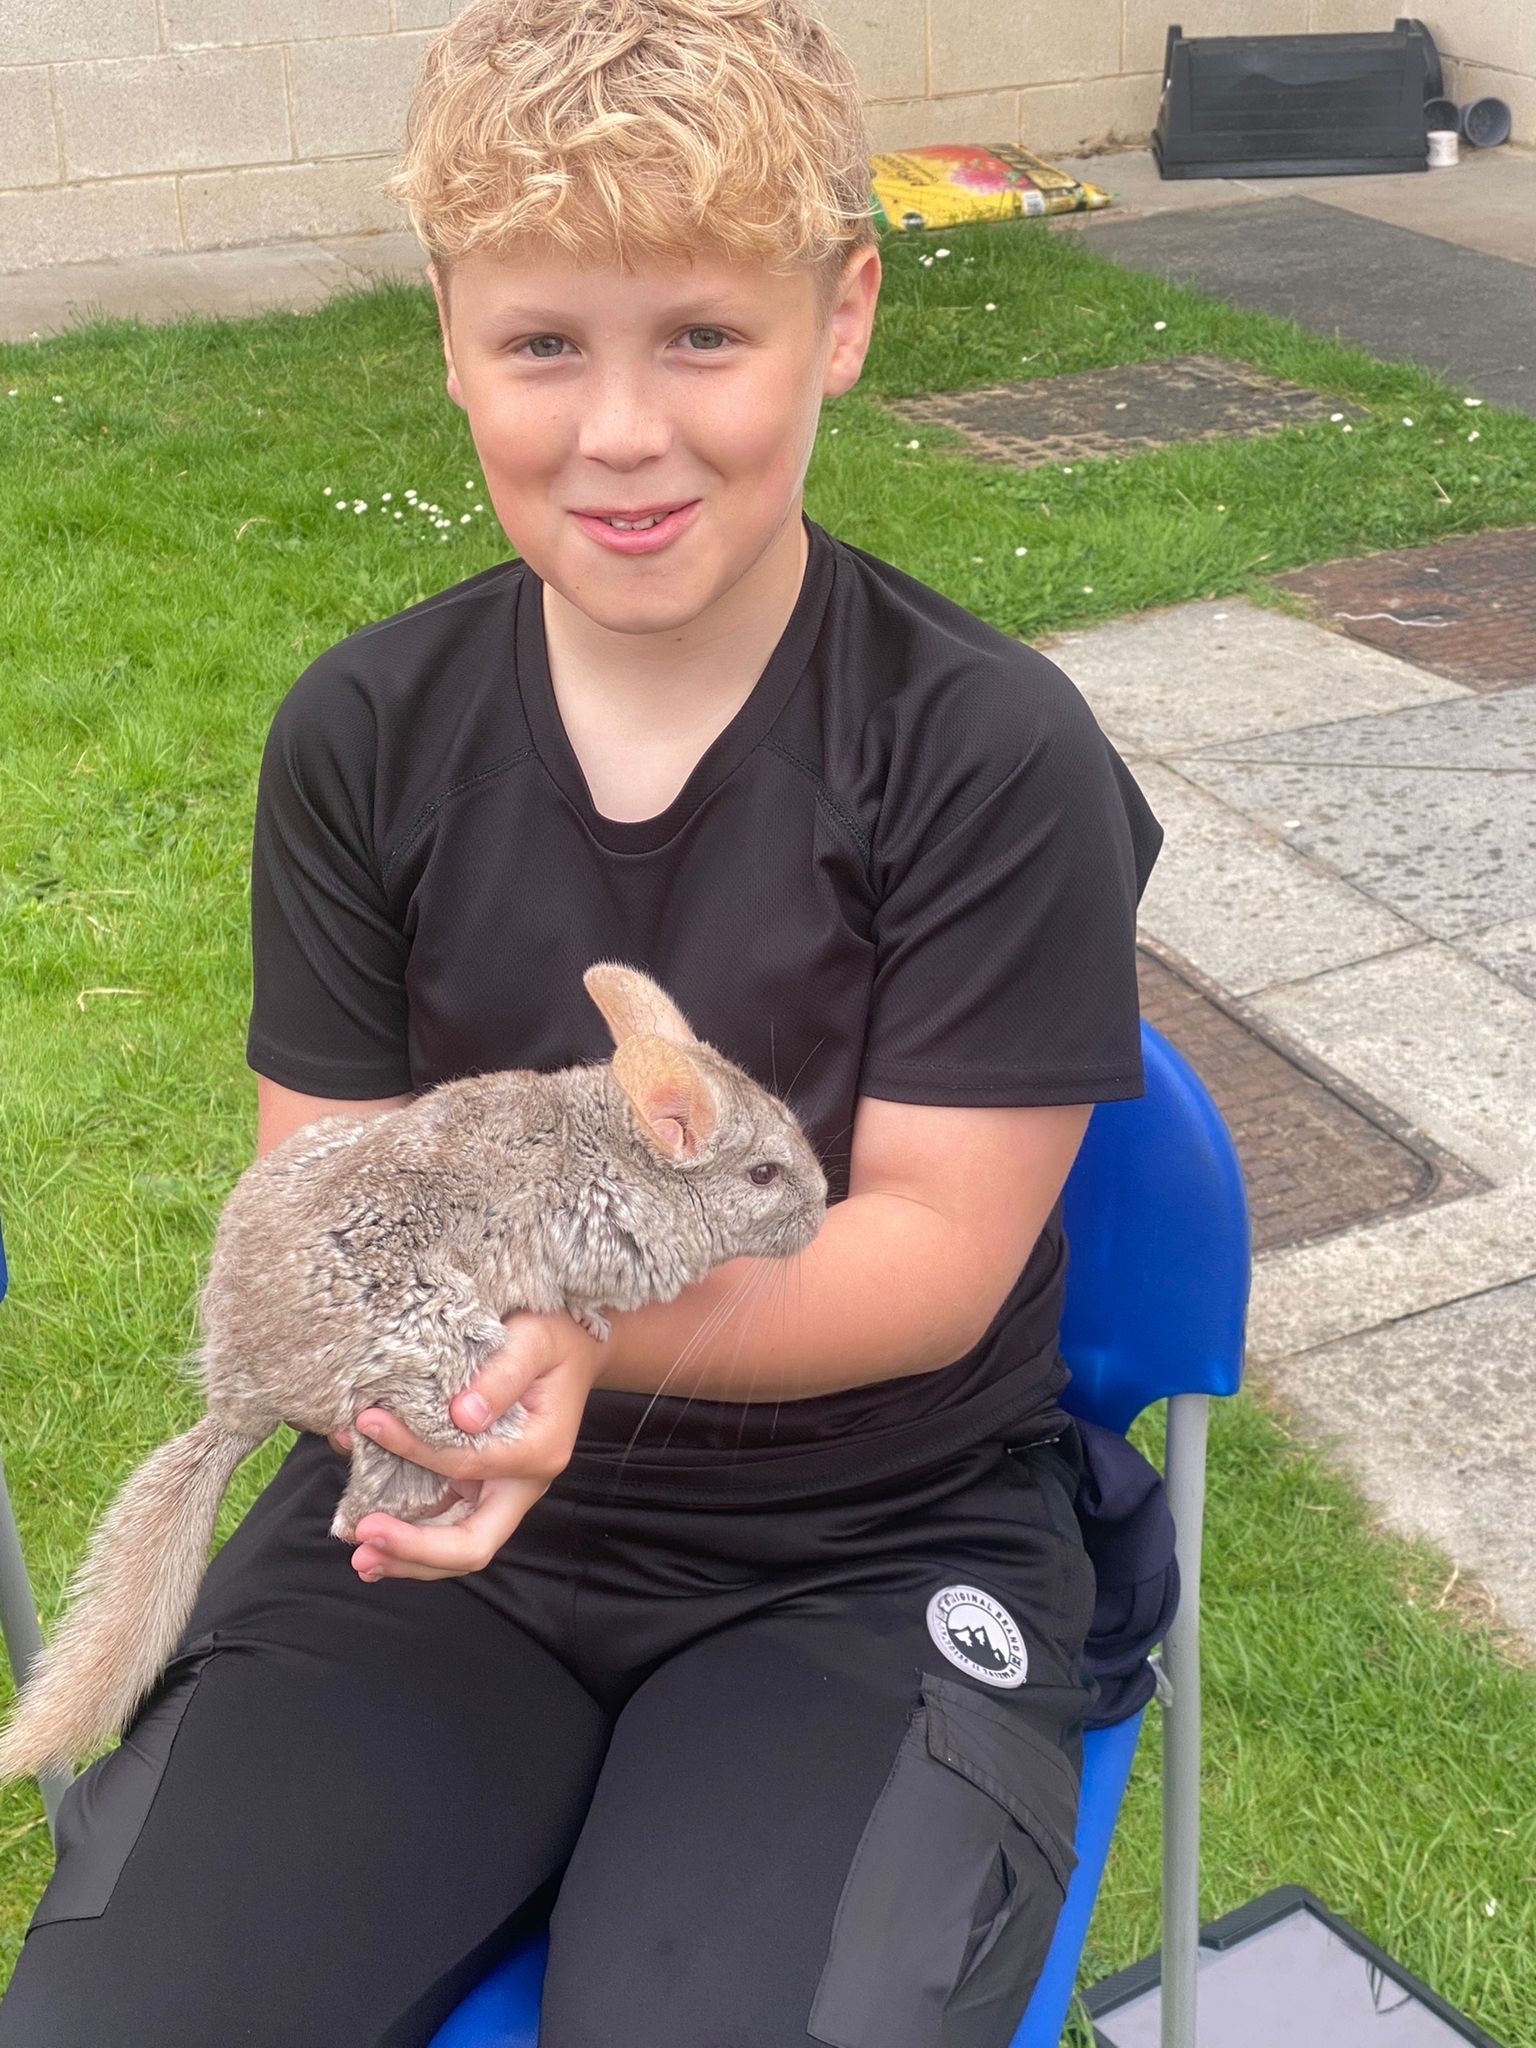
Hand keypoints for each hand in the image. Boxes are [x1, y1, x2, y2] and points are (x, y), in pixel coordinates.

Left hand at [340, 1309, 607, 1582]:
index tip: (369, 1424)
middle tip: (365, 1541)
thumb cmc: (552, 1340)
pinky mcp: (480, 1487)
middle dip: (416, 1550)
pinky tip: (374, 1529)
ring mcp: (500, 1492)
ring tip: (362, 1559)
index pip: (467, 1466)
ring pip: (456, 1545)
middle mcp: (520, 1485)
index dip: (415, 1450)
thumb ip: (503, 1375)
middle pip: (473, 1544)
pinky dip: (410, 1533)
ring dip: (408, 1558)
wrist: (570, 1349)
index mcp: (538, 1453)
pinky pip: (445, 1522)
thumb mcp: (534, 1341)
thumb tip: (463, 1415)